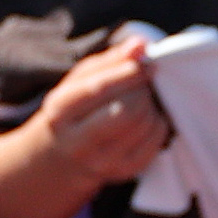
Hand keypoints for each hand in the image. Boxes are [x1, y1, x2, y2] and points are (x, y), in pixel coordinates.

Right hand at [33, 42, 172, 189]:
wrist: (59, 159)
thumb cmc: (73, 110)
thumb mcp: (80, 80)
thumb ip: (110, 60)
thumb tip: (140, 44)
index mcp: (60, 110)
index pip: (100, 89)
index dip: (130, 73)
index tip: (146, 63)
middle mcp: (77, 141)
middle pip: (127, 110)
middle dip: (142, 91)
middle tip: (142, 84)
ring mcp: (100, 162)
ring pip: (143, 126)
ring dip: (152, 106)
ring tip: (142, 100)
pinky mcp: (121, 173)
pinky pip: (154, 144)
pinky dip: (159, 125)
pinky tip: (147, 119)